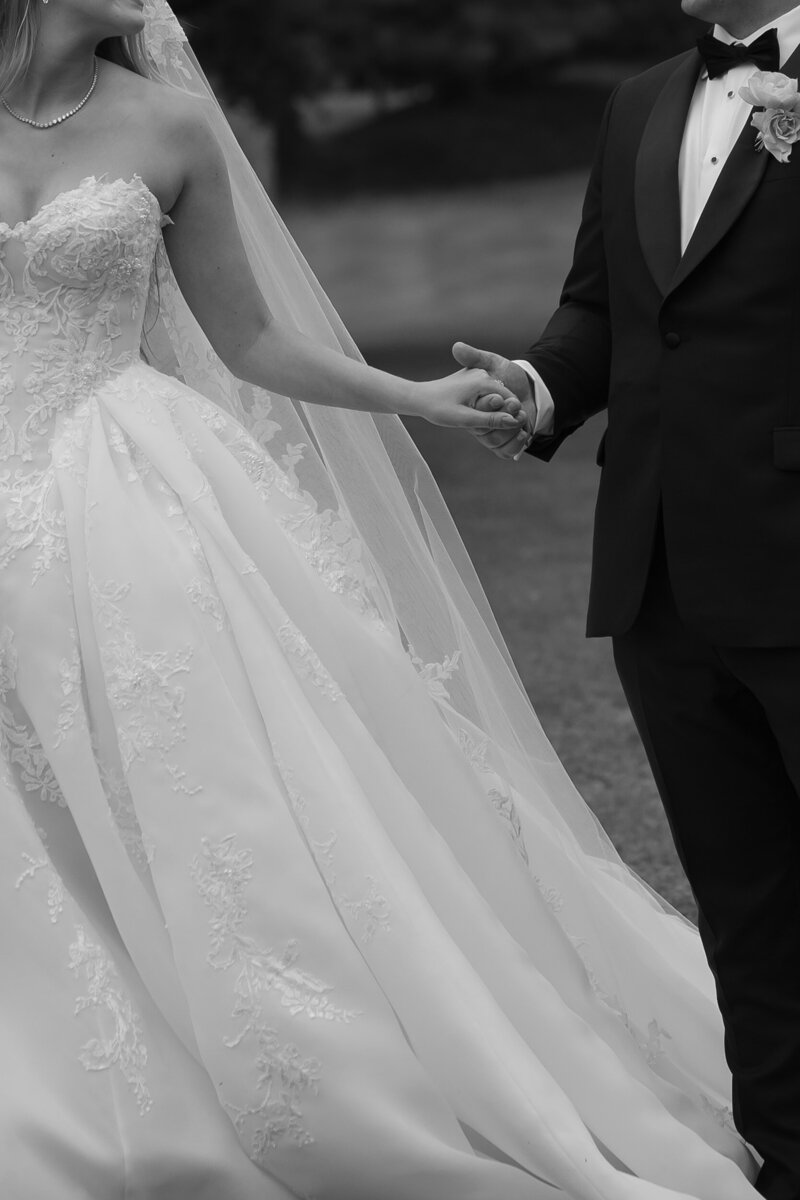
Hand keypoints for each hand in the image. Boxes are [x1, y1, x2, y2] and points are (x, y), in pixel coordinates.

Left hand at [410, 369, 526, 434]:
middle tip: (490, 429)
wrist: (418, 398)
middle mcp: (483, 373)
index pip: (510, 399)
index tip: (510, 431)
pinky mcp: (472, 379)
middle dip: (502, 413)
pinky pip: (486, 393)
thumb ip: (490, 420)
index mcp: (483, 380)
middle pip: (503, 397)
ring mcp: (477, 374)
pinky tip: (475, 415)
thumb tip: (513, 421)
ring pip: (495, 395)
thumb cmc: (438, 409)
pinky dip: (486, 405)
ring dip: (493, 410)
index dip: (512, 415)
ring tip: (480, 422)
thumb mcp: (464, 418)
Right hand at [452, 342, 536, 459]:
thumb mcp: (493, 363)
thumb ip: (475, 357)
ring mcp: (491, 435)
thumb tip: (456, 346)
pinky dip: (515, 445)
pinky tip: (524, 434)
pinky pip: (505, 452)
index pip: (475, 411)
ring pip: (495, 441)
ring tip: (523, 417)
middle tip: (517, 406)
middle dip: (502, 419)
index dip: (488, 406)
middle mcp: (480, 423)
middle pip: (484, 430)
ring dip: (511, 431)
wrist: (532, 388)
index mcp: (473, 406)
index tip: (500, 397)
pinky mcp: (504, 444)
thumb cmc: (510, 374)